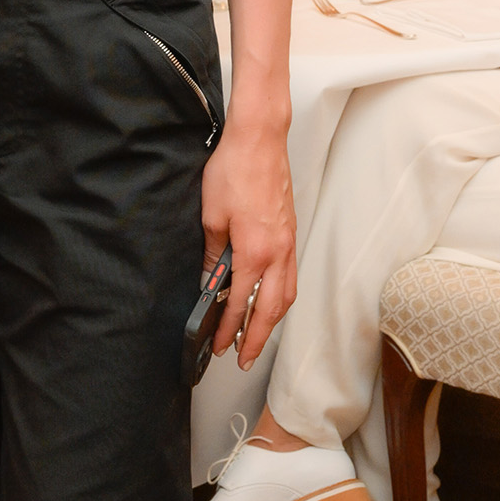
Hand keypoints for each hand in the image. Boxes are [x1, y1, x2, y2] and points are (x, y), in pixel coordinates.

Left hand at [201, 116, 295, 370]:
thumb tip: (208, 281)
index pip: (240, 303)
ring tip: (256, 338)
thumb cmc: (234, 171)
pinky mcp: (290, 234)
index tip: (218, 346)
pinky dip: (281, 297)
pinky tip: (271, 301)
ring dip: (272, 321)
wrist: (259, 141)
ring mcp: (288, 244)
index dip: (229, 329)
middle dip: (256, 339)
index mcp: (254, 252)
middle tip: (243, 359)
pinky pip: (290, 277)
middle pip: (271, 310)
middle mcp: (277, 253)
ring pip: (286, 295)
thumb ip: (212, 255)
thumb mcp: (210, 217)